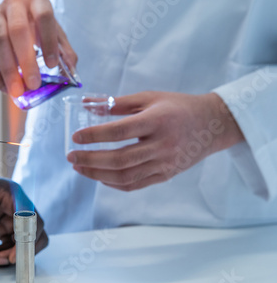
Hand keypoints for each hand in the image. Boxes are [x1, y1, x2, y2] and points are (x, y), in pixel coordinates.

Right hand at [0, 0, 76, 96]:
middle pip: (17, 31)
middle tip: (33, 84)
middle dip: (26, 61)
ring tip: (17, 91)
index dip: (49, 42)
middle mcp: (13, 4)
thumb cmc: (30, 17)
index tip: (53, 65)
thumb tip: (72, 72)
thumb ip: (62, 48)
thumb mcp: (51, 26)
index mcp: (35, 0)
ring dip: (8, 70)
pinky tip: (3, 87)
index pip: (44, 17)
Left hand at [0, 168, 48, 265]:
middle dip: (18, 250)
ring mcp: (8, 216)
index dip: (27, 237)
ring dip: (6, 254)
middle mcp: (14, 204)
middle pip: (31, 232)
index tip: (14, 255)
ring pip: (20, 242)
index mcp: (11, 192)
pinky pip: (8, 245)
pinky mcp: (0, 226)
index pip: (30, 216)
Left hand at [67, 92, 243, 190]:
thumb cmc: (177, 107)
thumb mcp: (150, 98)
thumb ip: (118, 103)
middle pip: (120, 159)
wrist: (212, 125)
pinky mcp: (166, 175)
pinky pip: (135, 184)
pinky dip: (114, 182)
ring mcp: (165, 163)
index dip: (95, 136)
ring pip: (126, 176)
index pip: (120, 132)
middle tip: (71, 157)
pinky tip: (99, 176)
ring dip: (98, 174)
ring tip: (80, 168)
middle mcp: (162, 145)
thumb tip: (87, 105)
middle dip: (90, 160)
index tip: (75, 137)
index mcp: (157, 121)